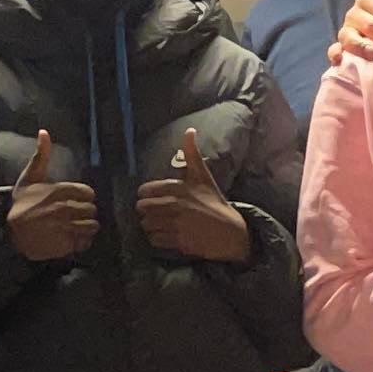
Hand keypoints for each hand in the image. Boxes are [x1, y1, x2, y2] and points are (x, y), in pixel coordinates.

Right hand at [4, 131, 97, 264]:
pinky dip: (82, 241)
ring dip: (87, 227)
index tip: (77, 200)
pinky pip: (85, 242)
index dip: (84, 196)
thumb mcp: (29, 177)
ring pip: (92, 226)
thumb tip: (44, 132)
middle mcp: (65, 209)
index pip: (88, 193)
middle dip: (86, 212)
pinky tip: (73, 238)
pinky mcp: (66, 245)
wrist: (10, 231)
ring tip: (77, 226)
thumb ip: (41, 155)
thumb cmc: (21, 203)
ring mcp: (66, 228)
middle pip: (92, 210)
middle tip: (76, 214)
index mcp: (59, 191)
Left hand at [137, 130, 251, 263]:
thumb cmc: (214, 201)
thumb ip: (192, 153)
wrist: (230, 231)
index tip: (152, 197)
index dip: (145, 194)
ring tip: (159, 222)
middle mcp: (174, 206)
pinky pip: (153, 239)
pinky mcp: (177, 241)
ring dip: (150, 224)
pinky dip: (156, 238)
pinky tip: (165, 234)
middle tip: (154, 211)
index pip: (145, 191)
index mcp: (177, 188)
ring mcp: (175, 225)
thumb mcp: (202, 175)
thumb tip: (190, 130)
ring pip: (146, 224)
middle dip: (146, 210)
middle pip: (142, 208)